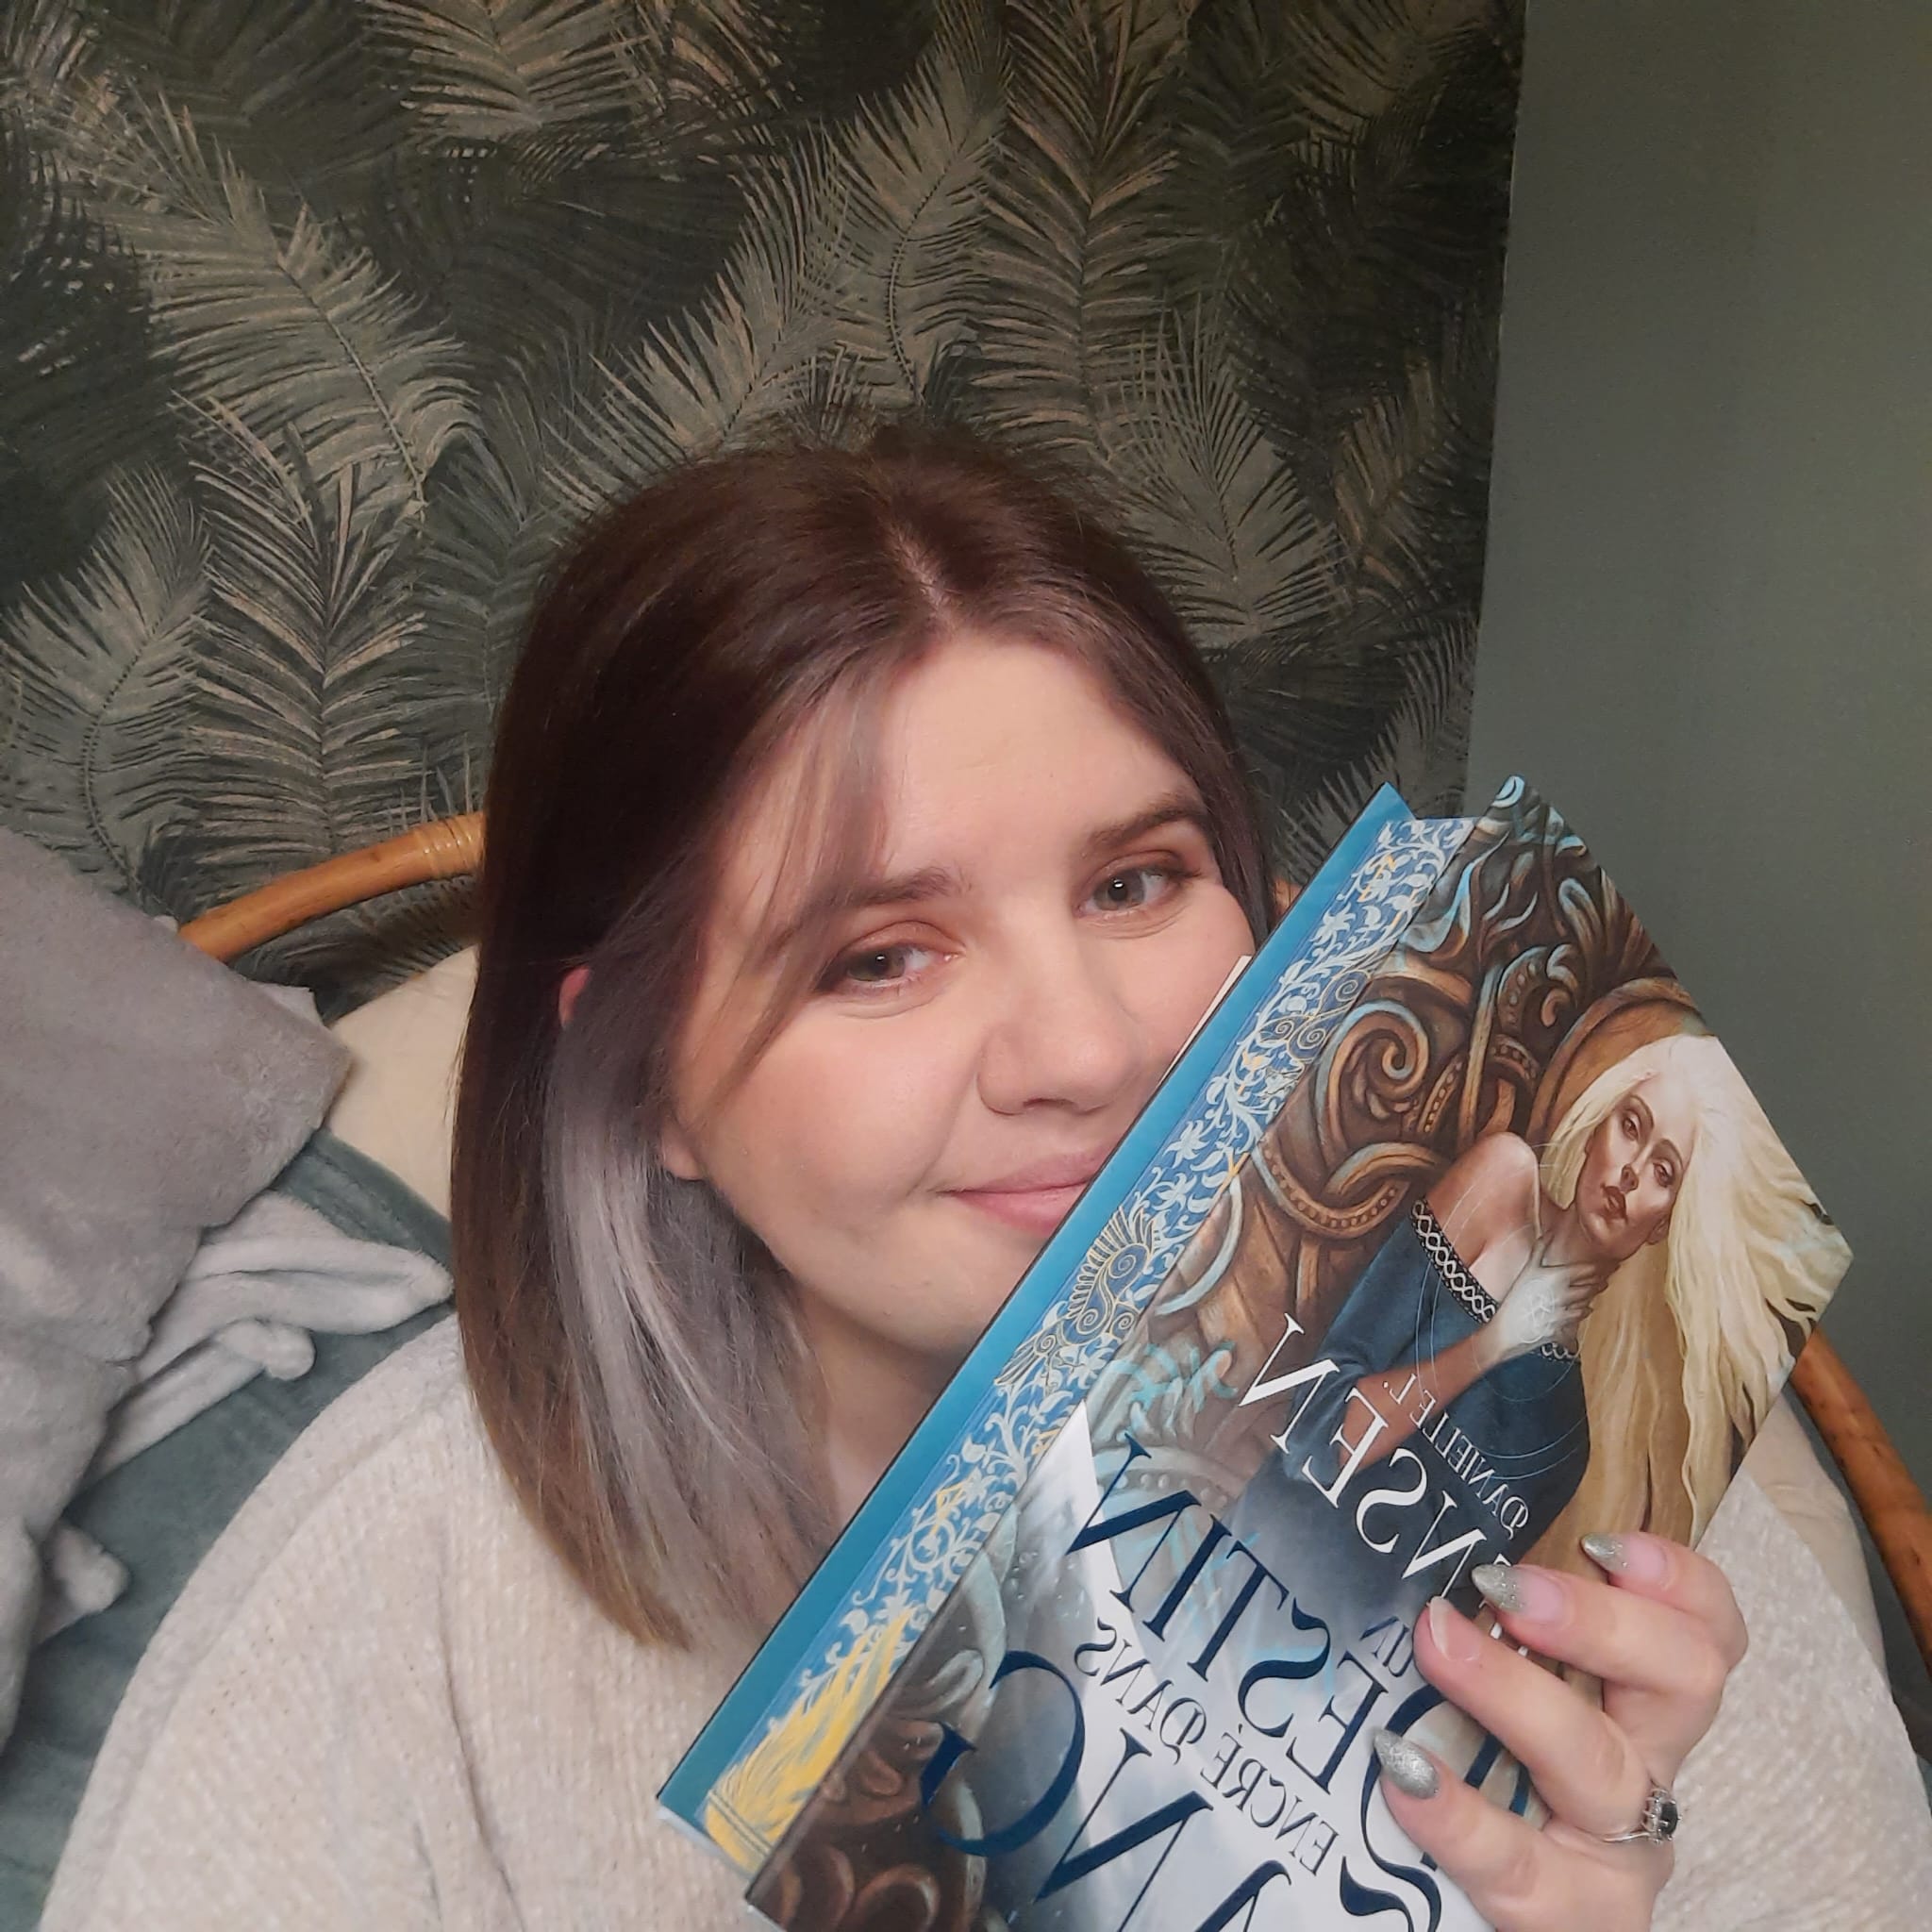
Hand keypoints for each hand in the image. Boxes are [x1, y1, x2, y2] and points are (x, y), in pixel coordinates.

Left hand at [1374, 1533, 1746, 1929]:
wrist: (1474, 1918)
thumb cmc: (1497, 1787)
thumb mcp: (1520, 1697)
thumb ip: (1501, 1628)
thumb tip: (1425, 1536)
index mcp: (1644, 1706)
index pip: (1704, 1630)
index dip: (1676, 1578)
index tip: (1600, 1541)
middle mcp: (1647, 1769)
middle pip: (1683, 1678)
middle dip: (1597, 1619)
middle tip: (1501, 1584)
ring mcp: (1616, 1849)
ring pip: (1598, 1760)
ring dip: (1512, 1690)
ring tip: (1436, 1643)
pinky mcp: (1567, 1917)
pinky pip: (1519, 1864)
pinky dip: (1456, 1811)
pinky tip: (1402, 1768)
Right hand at [1480, 1247, 1600, 1364]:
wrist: (1508, 1327)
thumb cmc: (1516, 1297)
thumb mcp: (1526, 1270)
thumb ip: (1539, 1251)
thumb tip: (1547, 1234)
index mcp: (1557, 1276)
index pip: (1585, 1270)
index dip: (1597, 1268)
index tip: (1608, 1266)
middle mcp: (1565, 1292)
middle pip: (1590, 1286)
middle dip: (1599, 1283)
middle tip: (1606, 1280)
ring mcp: (1566, 1309)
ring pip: (1587, 1300)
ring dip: (1592, 1296)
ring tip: (1597, 1291)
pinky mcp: (1565, 1323)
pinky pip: (1579, 1316)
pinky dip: (1584, 1311)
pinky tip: (1586, 1309)